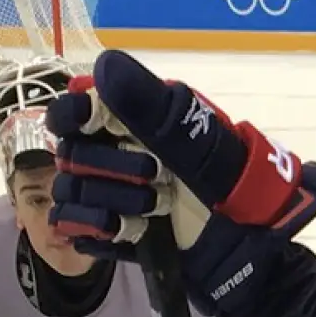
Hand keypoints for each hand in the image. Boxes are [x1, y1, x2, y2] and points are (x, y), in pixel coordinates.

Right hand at [45, 49, 315, 316]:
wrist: (247, 251)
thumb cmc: (232, 187)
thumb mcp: (199, 143)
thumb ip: (153, 106)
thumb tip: (105, 65)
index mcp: (134, 119)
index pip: (73, 108)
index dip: (73, 115)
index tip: (92, 125)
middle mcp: (113, 151)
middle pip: (69, 152)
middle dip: (108, 167)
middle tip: (155, 177)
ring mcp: (106, 192)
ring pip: (68, 190)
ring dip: (109, 200)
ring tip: (150, 210)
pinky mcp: (105, 230)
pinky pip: (70, 224)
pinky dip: (94, 227)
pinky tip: (126, 229)